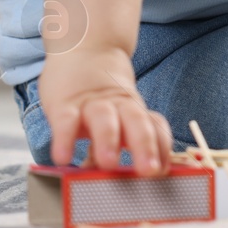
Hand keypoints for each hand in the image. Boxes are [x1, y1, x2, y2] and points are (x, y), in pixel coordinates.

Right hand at [38, 45, 174, 175]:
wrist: (83, 47)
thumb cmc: (102, 94)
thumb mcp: (117, 114)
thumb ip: (120, 143)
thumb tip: (118, 181)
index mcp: (135, 110)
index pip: (154, 126)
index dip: (162, 147)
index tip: (165, 171)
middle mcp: (118, 106)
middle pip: (136, 121)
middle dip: (144, 145)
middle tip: (149, 171)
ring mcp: (91, 103)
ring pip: (104, 118)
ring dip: (108, 140)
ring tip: (108, 164)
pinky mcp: (64, 104)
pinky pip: (65, 121)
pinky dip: (65, 139)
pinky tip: (62, 159)